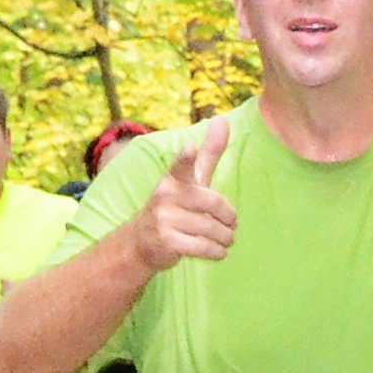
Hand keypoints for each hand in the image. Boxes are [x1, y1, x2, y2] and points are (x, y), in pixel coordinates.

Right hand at [127, 117, 234, 271]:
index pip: (181, 166)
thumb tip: (223, 120)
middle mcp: (166, 195)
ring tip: (226, 240)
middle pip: (213, 204)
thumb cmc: (174, 206)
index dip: (186, 158)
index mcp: (174, 178)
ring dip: (225, 238)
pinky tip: (219, 252)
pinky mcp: (166, 241)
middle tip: (232, 226)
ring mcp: (164, 218)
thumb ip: (209, 153)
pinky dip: (217, 252)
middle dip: (229, 219)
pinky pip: (202, 247)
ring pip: (210, 228)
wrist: (140, 242)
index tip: (190, 149)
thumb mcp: (191, 179)